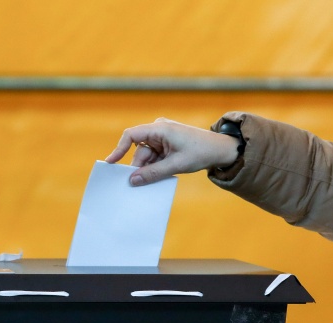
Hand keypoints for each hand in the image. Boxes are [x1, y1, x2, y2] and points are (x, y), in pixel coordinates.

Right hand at [105, 117, 238, 185]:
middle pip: (139, 150)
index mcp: (160, 128)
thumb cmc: (201, 152)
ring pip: (146, 156)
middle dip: (140, 167)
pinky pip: (153, 157)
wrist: (221, 150)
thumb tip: (132, 181)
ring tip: (156, 179)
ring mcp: (162, 137)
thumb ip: (153, 173)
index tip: (111, 163)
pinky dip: (155, 167)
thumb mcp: (176, 165)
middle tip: (137, 184)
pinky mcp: (166, 145)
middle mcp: (158, 130)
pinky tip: (161, 175)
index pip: (131, 135)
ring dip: (149, 169)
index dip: (119, 149)